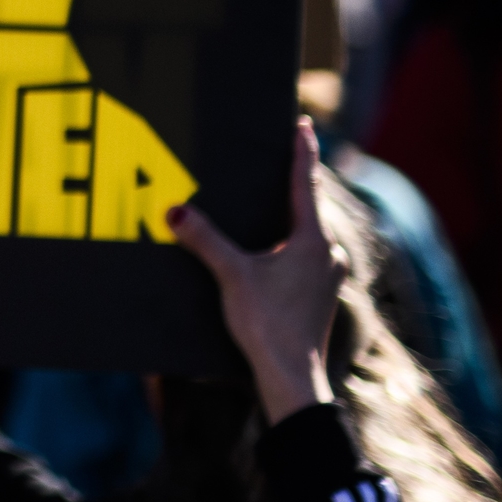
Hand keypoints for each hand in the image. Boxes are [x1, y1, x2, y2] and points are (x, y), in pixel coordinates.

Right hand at [165, 120, 343, 423]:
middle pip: (309, 208)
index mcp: (313, 240)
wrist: (292, 376)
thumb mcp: (232, 276)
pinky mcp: (320, 296)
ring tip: (269, 207)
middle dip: (294, 186)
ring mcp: (327, 277)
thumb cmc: (268, 324)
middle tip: (280, 160)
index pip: (306, 184)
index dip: (303, 152)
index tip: (305, 125)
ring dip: (291, 221)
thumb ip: (204, 240)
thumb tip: (173, 211)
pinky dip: (288, 248)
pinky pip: (305, 259)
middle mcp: (328, 254)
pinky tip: (270, 254)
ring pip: (308, 237)